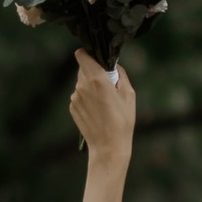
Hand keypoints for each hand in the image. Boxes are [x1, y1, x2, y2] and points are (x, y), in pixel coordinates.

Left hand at [69, 46, 136, 169]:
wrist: (108, 146)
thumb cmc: (122, 121)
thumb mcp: (129, 95)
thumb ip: (120, 75)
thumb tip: (114, 66)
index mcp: (96, 79)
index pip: (81, 55)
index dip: (88, 54)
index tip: (97, 60)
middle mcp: (82, 86)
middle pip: (83, 69)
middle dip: (94, 72)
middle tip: (108, 85)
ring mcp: (75, 97)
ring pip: (81, 83)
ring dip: (90, 87)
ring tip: (104, 102)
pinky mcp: (72, 107)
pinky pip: (79, 96)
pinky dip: (87, 98)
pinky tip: (97, 111)